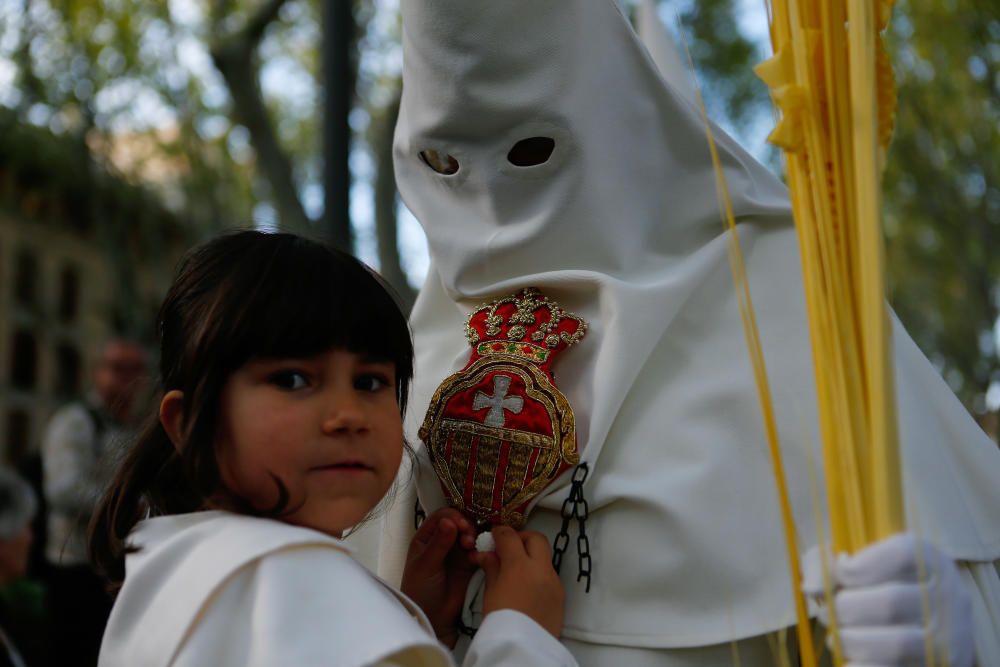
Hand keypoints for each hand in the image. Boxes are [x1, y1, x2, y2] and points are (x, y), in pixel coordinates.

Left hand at [400, 507, 476, 647]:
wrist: (433, 617)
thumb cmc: (421, 589)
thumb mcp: (426, 565)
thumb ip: (438, 543)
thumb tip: (449, 521)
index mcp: (427, 537)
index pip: (442, 517)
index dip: (453, 517)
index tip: (460, 525)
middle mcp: (443, 540)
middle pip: (459, 522)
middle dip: (465, 526)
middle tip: (468, 539)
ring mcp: (457, 551)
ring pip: (470, 534)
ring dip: (473, 536)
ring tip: (471, 547)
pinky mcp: (470, 563)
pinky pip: (479, 549)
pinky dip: (481, 548)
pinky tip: (479, 555)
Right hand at [472, 526, 564, 637]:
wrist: (523, 649)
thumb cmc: (501, 620)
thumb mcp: (490, 593)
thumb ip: (492, 568)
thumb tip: (488, 554)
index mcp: (520, 565)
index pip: (510, 536)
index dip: (500, 533)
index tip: (494, 536)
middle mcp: (541, 569)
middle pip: (536, 538)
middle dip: (522, 538)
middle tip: (508, 548)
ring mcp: (554, 581)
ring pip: (545, 557)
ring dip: (531, 557)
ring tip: (516, 571)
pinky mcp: (560, 595)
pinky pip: (550, 575)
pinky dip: (538, 573)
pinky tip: (526, 587)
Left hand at [802, 533, 973, 666]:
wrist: (930, 629)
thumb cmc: (882, 586)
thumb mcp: (864, 561)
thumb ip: (828, 563)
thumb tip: (812, 586)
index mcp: (929, 561)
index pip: (900, 556)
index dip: (856, 568)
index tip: (838, 574)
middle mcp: (947, 599)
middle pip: (890, 603)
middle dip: (843, 609)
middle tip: (828, 613)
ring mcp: (948, 639)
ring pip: (895, 645)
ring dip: (850, 642)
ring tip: (837, 638)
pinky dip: (860, 666)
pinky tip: (850, 658)